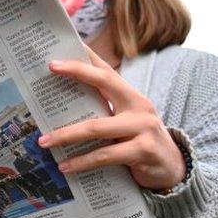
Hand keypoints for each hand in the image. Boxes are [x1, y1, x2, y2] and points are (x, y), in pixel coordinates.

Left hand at [39, 46, 185, 190]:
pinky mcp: (143, 151)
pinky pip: (104, 155)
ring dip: (65, 134)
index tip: (62, 48)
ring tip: (43, 141)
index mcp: (131, 96)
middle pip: (104, 82)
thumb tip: (63, 110)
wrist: (173, 169)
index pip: (106, 70)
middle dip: (76, 71)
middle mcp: (139, 106)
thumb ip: (103, 114)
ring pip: (96, 127)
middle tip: (50, 68)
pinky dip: (81, 162)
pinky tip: (65, 166)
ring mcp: (143, 127)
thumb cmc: (140, 143)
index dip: (85, 58)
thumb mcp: (125, 124)